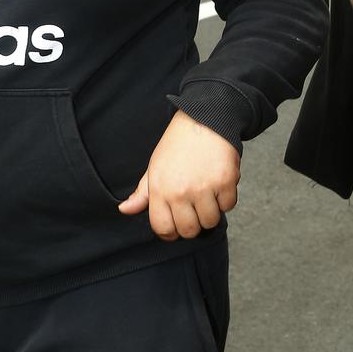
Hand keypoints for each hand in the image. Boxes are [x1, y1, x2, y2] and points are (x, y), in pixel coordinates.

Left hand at [118, 110, 239, 239]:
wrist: (203, 119)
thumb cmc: (177, 144)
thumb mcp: (154, 166)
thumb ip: (142, 193)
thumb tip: (124, 210)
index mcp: (160, 189)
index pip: (163, 229)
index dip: (170, 231)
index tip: (176, 224)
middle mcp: (181, 191)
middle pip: (189, 231)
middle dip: (193, 223)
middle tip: (193, 206)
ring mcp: (204, 188)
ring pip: (210, 221)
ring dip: (210, 211)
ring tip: (206, 192)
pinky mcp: (225, 182)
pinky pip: (228, 206)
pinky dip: (225, 198)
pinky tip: (218, 182)